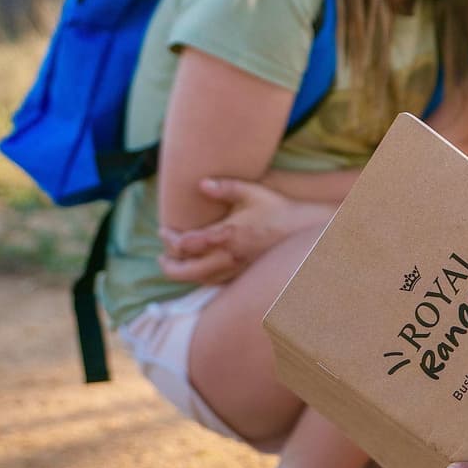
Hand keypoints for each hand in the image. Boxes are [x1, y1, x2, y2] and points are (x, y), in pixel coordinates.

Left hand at [158, 176, 326, 283]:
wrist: (306, 232)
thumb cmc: (279, 210)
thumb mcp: (253, 192)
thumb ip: (225, 187)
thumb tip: (201, 184)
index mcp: (226, 236)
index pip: (185, 245)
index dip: (169, 239)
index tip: (164, 231)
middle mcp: (228, 257)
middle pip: (186, 272)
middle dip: (168, 266)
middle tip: (161, 258)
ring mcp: (236, 270)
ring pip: (200, 281)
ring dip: (183, 274)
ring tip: (177, 264)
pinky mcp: (245, 275)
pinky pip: (216, 283)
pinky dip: (201, 278)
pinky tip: (201, 270)